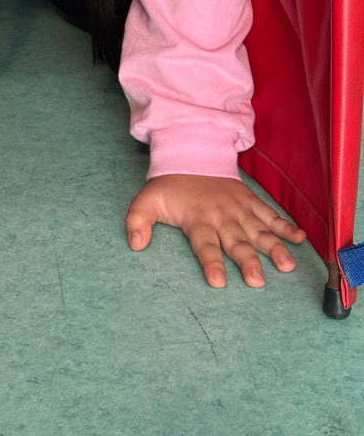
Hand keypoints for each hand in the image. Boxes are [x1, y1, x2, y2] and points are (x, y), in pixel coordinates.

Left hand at [125, 175, 306, 287]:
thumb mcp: (146, 201)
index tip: (219, 282)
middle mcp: (221, 215)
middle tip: (257, 281)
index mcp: (197, 218)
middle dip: (247, 261)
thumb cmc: (169, 187)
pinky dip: (286, 226)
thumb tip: (136, 245)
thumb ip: (137, 222)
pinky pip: (270, 215)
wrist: (190, 154)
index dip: (211, 262)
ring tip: (286, 265)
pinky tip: (300, 239)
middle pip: (236, 242)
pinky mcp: (250, 201)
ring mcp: (239, 208)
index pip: (204, 244)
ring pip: (258, 230)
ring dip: (274, 247)